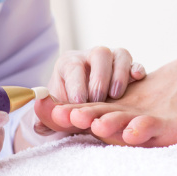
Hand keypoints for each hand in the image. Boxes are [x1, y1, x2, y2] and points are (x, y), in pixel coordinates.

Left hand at [26, 46, 145, 140]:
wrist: (84, 107)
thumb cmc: (69, 108)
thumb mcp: (57, 114)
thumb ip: (48, 118)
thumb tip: (39, 121)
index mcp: (70, 64)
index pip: (73, 66)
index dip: (76, 83)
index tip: (78, 102)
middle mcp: (91, 58)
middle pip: (99, 54)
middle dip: (99, 77)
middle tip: (98, 99)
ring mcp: (112, 61)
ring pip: (119, 54)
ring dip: (119, 73)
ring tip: (116, 94)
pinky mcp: (129, 68)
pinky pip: (135, 62)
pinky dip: (136, 69)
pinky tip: (137, 79)